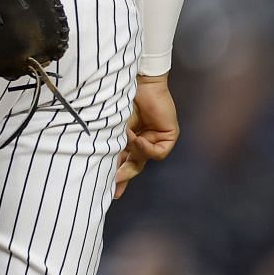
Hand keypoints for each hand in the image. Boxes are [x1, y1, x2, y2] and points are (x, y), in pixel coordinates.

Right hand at [114, 73, 178, 198]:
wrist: (138, 81)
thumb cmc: (121, 97)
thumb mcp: (114, 125)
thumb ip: (113, 143)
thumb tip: (105, 162)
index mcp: (128, 138)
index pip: (123, 161)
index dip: (117, 177)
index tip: (110, 193)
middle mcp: (142, 141)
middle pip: (134, 166)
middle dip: (124, 177)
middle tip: (114, 191)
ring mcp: (156, 140)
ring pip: (143, 160)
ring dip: (132, 155)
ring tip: (125, 142)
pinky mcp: (168, 137)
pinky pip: (156, 152)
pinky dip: (145, 148)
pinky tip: (136, 138)